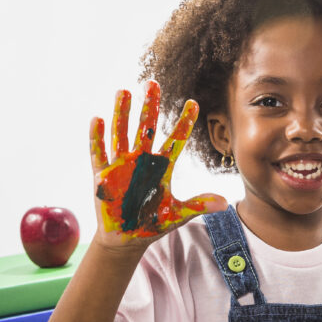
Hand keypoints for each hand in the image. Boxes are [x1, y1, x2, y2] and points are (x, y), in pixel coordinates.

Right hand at [90, 81, 226, 244]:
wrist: (126, 238)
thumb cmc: (152, 223)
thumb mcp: (177, 214)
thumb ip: (198, 205)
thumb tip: (224, 203)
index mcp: (162, 166)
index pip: (176, 140)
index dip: (184, 122)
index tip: (193, 103)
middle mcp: (142, 160)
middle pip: (146, 128)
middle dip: (149, 106)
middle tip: (153, 83)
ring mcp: (121, 165)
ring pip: (121, 133)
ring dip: (121, 114)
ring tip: (123, 92)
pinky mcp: (103, 176)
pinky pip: (99, 153)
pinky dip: (97, 138)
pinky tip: (97, 119)